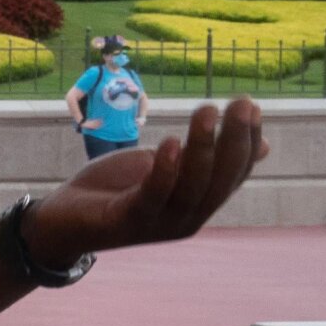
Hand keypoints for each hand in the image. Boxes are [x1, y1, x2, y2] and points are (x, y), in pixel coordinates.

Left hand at [28, 98, 268, 265]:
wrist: (61, 221)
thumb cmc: (115, 190)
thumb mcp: (165, 166)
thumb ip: (202, 156)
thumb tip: (264, 146)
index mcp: (198, 203)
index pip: (235, 173)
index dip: (247, 141)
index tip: (251, 106)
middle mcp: (187, 218)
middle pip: (220, 180)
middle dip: (234, 140)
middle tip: (242, 103)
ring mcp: (159, 223)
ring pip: (191, 186)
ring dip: (202, 147)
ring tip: (207, 111)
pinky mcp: (128, 221)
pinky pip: (152, 196)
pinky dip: (165, 170)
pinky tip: (171, 142)